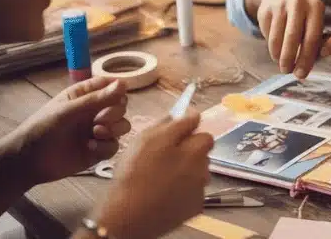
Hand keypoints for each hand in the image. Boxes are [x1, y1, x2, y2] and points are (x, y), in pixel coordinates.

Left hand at [5, 78, 128, 185]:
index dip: (117, 90)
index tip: (115, 98)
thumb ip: (97, 99)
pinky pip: (114, 145)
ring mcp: (98, 131)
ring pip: (122, 125)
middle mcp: (95, 111)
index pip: (111, 86)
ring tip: (96, 134)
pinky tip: (90, 147)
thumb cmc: (43, 128)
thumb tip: (124, 83)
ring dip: (114, 129)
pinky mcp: (99, 150)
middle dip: (114, 113)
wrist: (29, 161)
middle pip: (121, 106)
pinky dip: (106, 146)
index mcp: (85, 95)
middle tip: (98, 120)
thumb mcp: (68, 110)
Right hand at [91, 114, 212, 238]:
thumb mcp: (144, 140)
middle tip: (167, 156)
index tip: (177, 129)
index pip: (199, 124)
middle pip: (202, 147)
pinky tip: (167, 192)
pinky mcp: (198, 205)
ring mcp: (202, 186)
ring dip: (189, 169)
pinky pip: (196, 189)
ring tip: (164, 177)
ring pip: (200, 169)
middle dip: (190, 147)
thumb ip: (169, 124)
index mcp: (191, 146)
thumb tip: (187, 113)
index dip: (187, 125)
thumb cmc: (132, 175)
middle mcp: (202, 164)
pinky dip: (186, 189)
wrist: (128, 217)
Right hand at [248, 0, 324, 77]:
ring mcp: (280, 5)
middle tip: (287, 71)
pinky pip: (266, 34)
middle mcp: (298, 3)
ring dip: (278, 55)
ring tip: (281, 64)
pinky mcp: (265, 9)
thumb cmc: (303, 13)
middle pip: (292, 37)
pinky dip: (271, 46)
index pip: (312, 37)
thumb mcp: (313, 19)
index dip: (306, 58)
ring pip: (276, 37)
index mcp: (316, 7)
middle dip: (289, 58)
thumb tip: (306, 67)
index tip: (302, 74)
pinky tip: (276, 48)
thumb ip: (314, 39)